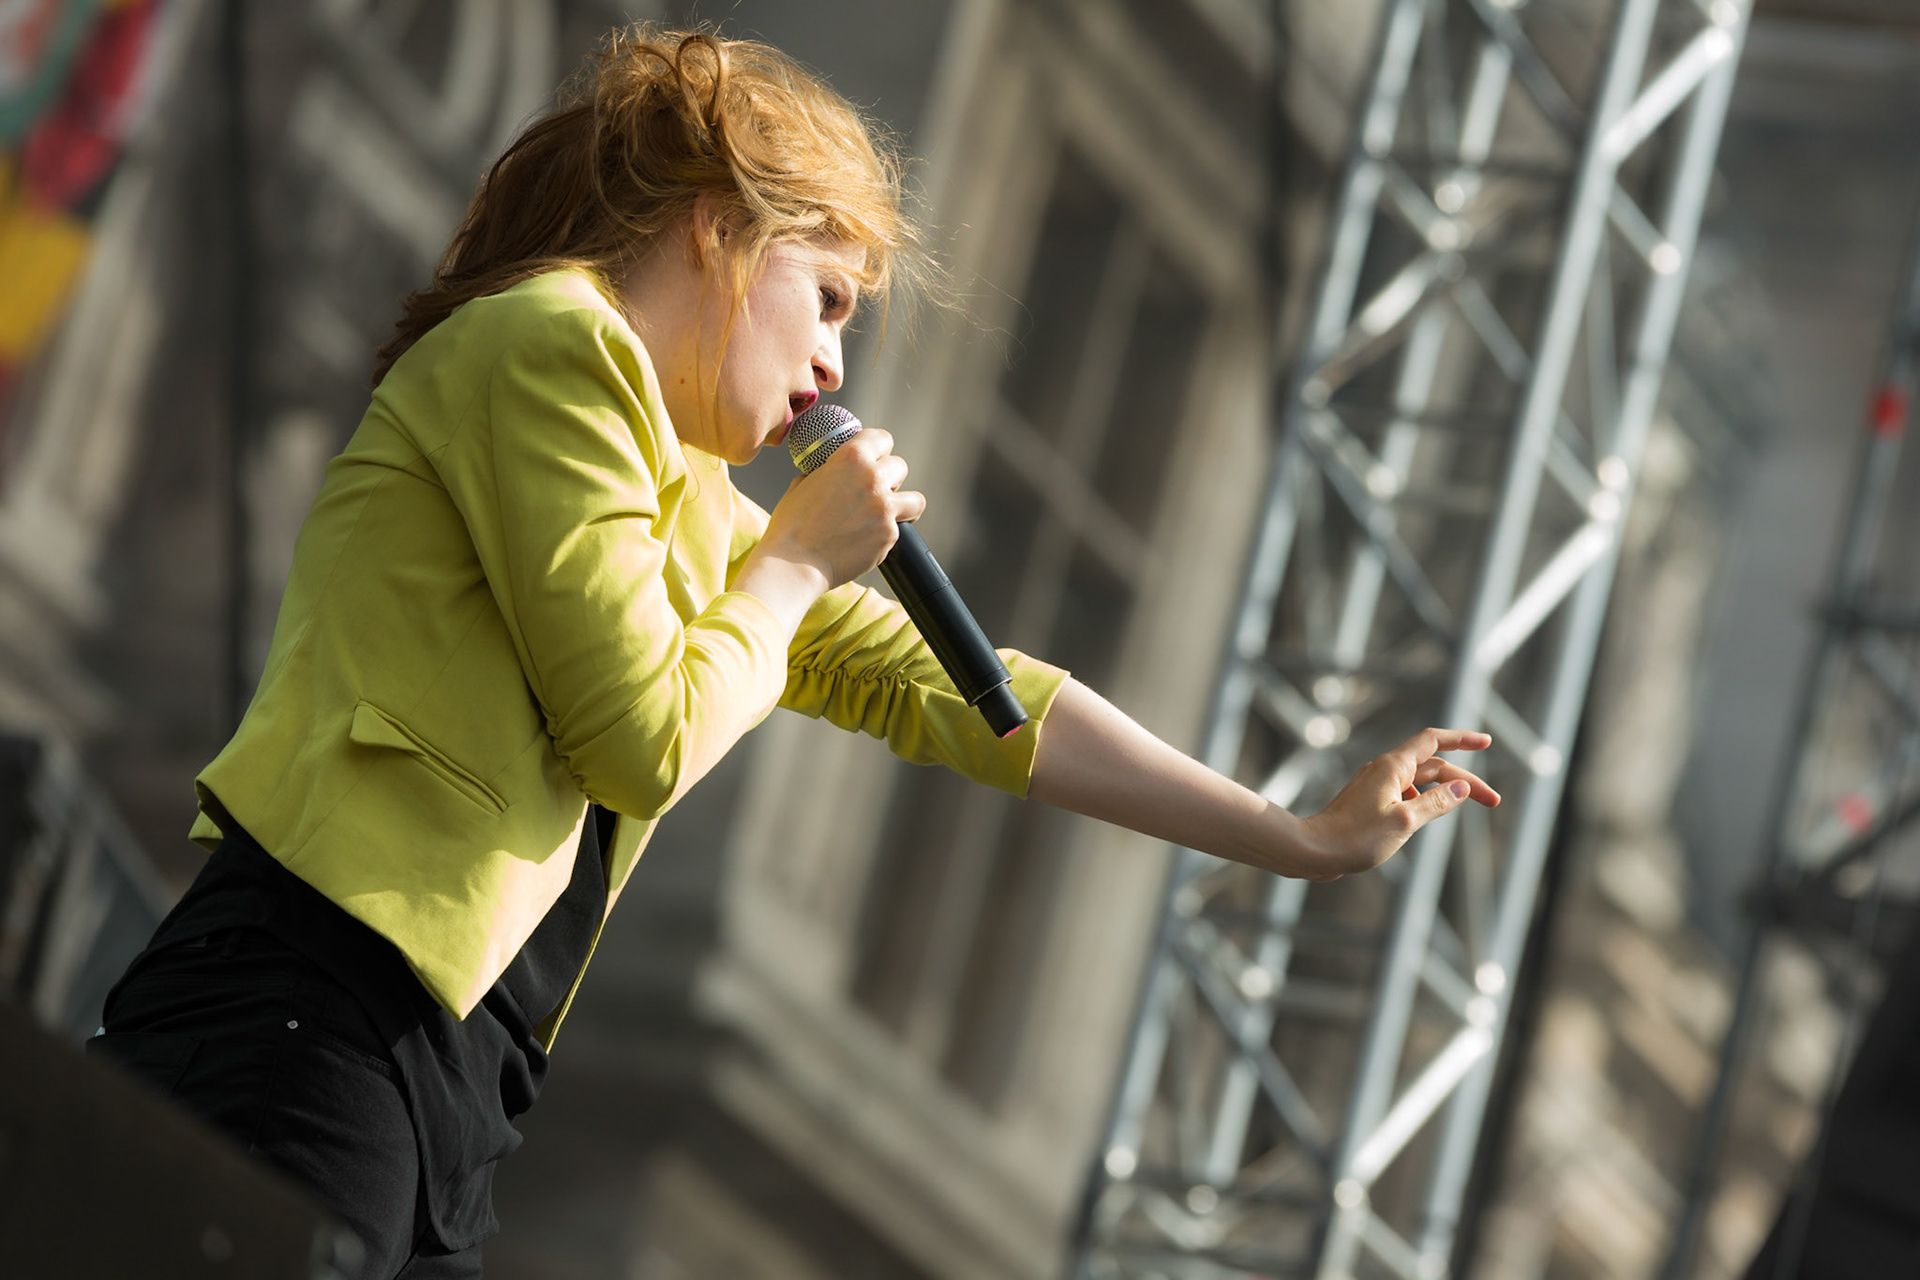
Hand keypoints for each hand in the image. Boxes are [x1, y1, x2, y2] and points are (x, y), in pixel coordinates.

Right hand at [757, 428, 926, 588]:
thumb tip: (829, 474)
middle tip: (876, 490)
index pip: (881, 438)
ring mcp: (885, 507)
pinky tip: (869, 538)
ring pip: (914, 499)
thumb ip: (823, 473)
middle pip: (899, 467)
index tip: (876, 457)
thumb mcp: (801, 485)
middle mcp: (873, 478)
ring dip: (904, 504)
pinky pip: (898, 529)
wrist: (795, 563)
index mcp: (850, 458)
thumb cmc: (791, 526)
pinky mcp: (889, 534)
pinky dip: (887, 533)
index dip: (879, 448)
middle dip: (890, 477)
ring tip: (889, 512)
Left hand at [1293, 728, 1499, 881]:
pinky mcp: (1370, 802)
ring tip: (1465, 806)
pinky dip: (1423, 801)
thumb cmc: (1356, 837)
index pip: (1434, 740)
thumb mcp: (1405, 821)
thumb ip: (1437, 803)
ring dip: (1445, 791)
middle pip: (1433, 765)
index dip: (1462, 739)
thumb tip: (1462, 787)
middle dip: (1465, 779)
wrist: (1314, 850)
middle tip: (1493, 801)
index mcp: (1394, 766)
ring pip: (1419, 781)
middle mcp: (1385, 770)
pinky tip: (1427, 817)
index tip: (1486, 742)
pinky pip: (1405, 794)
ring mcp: (1376, 785)